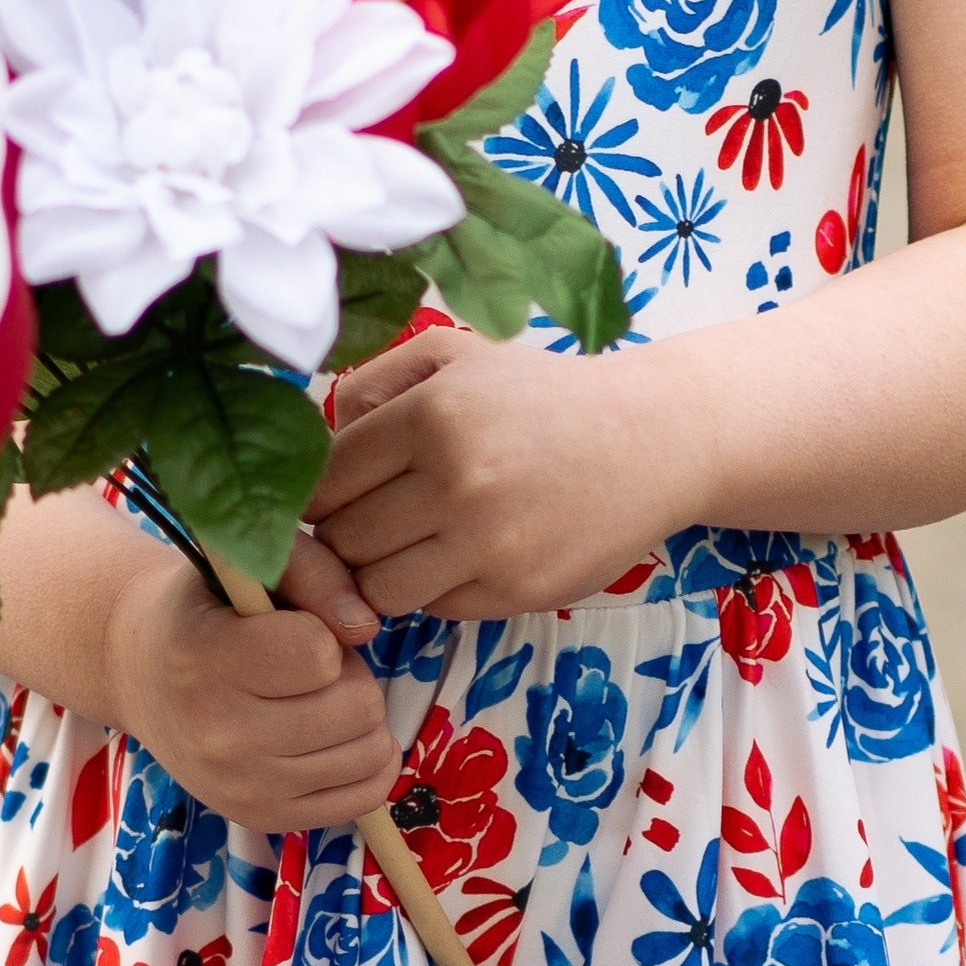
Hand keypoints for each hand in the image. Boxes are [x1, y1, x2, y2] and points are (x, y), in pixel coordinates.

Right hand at [104, 551, 399, 831]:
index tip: (288, 630)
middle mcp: (217, 736)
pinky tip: (328, 736)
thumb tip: (363, 628)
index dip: (319, 633)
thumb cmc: (208, 610)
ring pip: (370, 751)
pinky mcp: (263, 819)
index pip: (316, 654)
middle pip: (357, 706)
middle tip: (306, 666)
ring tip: (310, 698)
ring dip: (356, 716)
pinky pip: (366, 795)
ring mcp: (241, 789)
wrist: (141, 674)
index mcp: (204, 660)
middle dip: (346, 675)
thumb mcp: (246, 566)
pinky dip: (364, 761)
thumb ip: (311, 572)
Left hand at [309, 326, 688, 618]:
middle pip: (343, 541)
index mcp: (432, 414)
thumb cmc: (541, 398)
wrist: (653, 441)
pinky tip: (462, 557)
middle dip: (346, 538)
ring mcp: (489, 541)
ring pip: (379, 588)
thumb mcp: (460, 356)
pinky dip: (436, 591)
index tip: (333, 497)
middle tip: (373, 522)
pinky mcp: (518, 588)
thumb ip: (375, 379)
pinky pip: (436, 609)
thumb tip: (313, 433)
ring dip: (384, 573)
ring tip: (411, 545)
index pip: (324, 482)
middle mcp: (457, 479)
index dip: (316, 496)